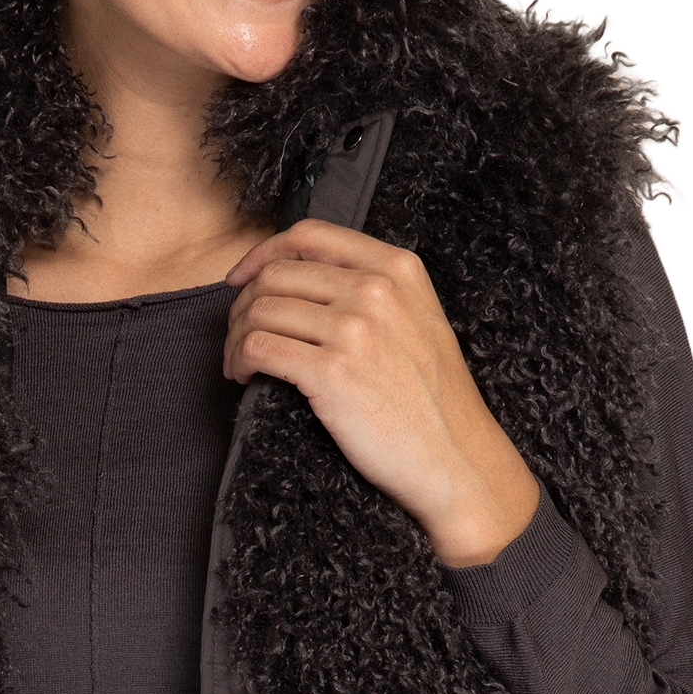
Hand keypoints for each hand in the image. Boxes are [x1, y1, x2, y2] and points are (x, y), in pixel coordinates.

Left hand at [223, 220, 540, 569]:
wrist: (456, 458)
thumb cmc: (435, 399)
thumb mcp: (421, 319)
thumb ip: (377, 289)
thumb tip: (305, 279)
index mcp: (397, 269)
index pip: (310, 235)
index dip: (264, 253)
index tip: (244, 278)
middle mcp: (375, 290)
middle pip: (277, 275)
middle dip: (244, 304)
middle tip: (239, 335)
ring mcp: (353, 329)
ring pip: (260, 311)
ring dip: (237, 337)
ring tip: (240, 363)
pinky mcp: (330, 372)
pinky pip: (258, 347)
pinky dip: (240, 361)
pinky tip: (244, 377)